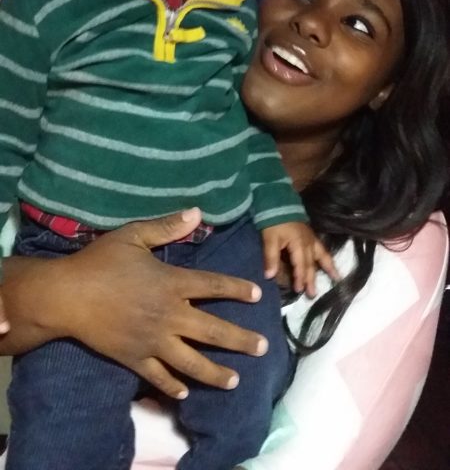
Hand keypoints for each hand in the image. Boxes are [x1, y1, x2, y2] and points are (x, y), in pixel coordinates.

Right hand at [2, 209, 266, 399]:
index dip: (237, 289)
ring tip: (235, 380)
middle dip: (241, 340)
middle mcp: (169, 315)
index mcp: (171, 283)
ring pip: (192, 363)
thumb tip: (196, 212)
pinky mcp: (134, 359)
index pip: (214, 286)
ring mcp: (153, 341)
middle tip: (263, 348)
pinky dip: (173, 386)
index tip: (257, 295)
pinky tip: (185, 392)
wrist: (67, 296)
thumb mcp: (133, 235)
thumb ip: (167, 226)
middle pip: (214, 331)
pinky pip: (159, 377)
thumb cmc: (100, 261)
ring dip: (217, 373)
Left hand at [262, 221, 338, 296]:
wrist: (279, 203)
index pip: (300, 265)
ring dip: (327, 268)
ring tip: (336, 279)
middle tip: (313, 294)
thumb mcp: (269, 239)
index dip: (299, 278)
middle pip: (311, 264)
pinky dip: (327, 257)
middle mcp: (308, 243)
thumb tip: (269, 276)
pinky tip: (330, 263)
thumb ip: (270, 257)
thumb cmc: (274, 221)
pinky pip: (322, 249)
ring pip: (321, 256)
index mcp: (298, 244)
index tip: (299, 290)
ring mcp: (311, 238)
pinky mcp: (311, 235)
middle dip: (311, 279)